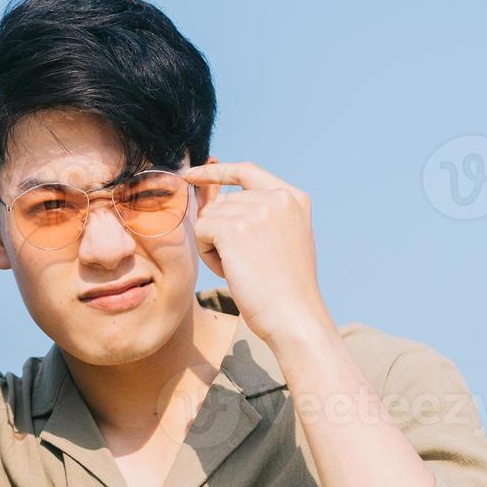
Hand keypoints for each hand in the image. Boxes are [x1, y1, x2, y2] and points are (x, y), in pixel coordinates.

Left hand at [180, 161, 332, 346]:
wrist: (293, 316)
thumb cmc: (284, 289)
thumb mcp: (281, 239)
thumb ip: (258, 214)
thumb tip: (212, 197)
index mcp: (293, 197)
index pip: (246, 171)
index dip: (216, 172)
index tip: (192, 175)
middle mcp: (278, 197)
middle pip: (222, 202)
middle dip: (221, 232)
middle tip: (244, 263)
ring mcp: (257, 210)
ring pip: (209, 218)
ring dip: (214, 246)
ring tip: (241, 269)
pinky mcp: (234, 228)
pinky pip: (200, 231)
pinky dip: (207, 255)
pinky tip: (230, 271)